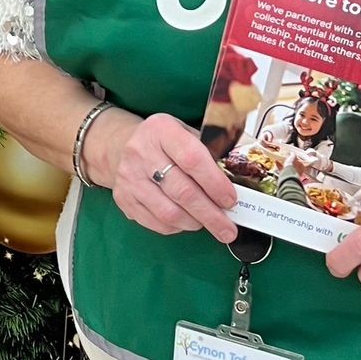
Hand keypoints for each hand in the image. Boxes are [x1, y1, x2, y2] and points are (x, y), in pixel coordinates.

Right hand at [88, 108, 240, 244]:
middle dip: (211, 214)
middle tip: (228, 229)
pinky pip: (156, 222)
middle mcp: (140, 152)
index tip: (231, 200)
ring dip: (195, 223)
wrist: (122, 145)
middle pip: (182, 191)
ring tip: (209, 224)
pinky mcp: (123, 198)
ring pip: (169, 212)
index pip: (192, 159)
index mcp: (161, 130)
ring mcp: (129, 177)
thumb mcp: (186, 134)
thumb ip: (210, 155)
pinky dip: (177, 227)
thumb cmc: (165, 143)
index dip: (215, 183)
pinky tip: (187, 221)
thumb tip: (238, 184)